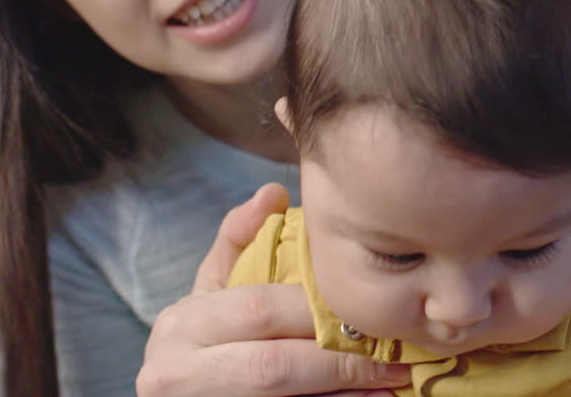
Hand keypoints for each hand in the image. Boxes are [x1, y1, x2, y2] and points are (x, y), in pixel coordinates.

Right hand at [136, 183, 410, 396]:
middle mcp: (176, 372)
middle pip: (274, 366)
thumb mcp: (213, 288)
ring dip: (346, 392)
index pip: (260, 309)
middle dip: (340, 359)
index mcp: (181, 325)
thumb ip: (239, 239)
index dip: (318, 310)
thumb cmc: (204, 337)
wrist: (180, 391)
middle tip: (393, 353)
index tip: (366, 307)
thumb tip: (274, 192)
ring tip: (393, 379)